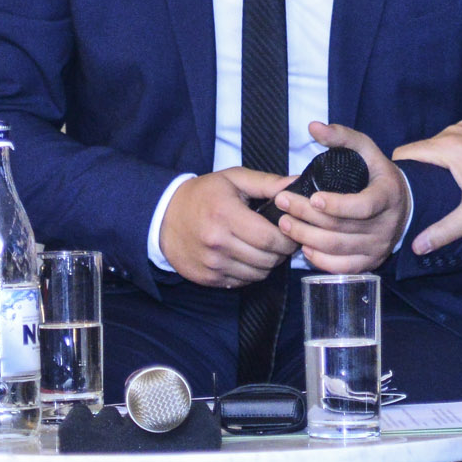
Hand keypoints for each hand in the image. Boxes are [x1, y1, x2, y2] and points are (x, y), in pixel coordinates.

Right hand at [159, 168, 298, 286]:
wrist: (163, 217)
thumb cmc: (203, 195)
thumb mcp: (233, 179)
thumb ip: (268, 183)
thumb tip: (298, 184)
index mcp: (226, 215)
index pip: (269, 238)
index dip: (288, 238)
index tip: (292, 231)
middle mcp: (217, 243)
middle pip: (266, 259)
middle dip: (281, 252)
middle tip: (283, 240)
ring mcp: (211, 264)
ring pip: (257, 274)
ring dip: (268, 264)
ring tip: (266, 248)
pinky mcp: (207, 278)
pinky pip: (241, 282)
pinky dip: (250, 273)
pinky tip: (248, 257)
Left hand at [267, 122, 409, 273]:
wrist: (403, 204)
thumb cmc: (378, 174)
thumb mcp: (366, 150)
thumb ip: (341, 137)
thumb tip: (314, 127)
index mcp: (387, 196)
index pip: (363, 206)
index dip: (337, 205)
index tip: (313, 197)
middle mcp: (386, 225)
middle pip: (341, 227)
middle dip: (306, 216)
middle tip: (283, 203)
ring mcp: (378, 247)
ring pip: (337, 247)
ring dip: (306, 237)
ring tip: (284, 223)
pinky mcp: (369, 262)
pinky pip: (341, 267)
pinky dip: (319, 259)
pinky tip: (304, 247)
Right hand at [392, 119, 461, 254]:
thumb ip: (444, 230)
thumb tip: (417, 246)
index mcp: (448, 147)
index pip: (407, 151)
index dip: (398, 169)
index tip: (397, 187)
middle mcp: (455, 130)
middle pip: (423, 148)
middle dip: (418, 167)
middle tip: (419, 191)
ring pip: (440, 142)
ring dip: (437, 159)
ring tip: (439, 182)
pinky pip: (456, 137)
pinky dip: (454, 150)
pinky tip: (461, 170)